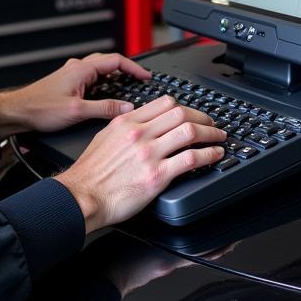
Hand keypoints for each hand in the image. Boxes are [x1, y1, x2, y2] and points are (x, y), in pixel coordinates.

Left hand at [0, 52, 149, 137]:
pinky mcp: (68, 82)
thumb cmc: (40, 109)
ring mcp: (72, 74)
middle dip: (127, 70)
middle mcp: (78, 67)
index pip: (116, 61)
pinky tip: (107, 94)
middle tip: (141, 80)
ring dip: (115, 76)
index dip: (134, 68)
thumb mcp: (77, 111)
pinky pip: (92, 77)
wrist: (17, 112)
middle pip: (109, 62)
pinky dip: (104, 82)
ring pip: (100, 69)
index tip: (146, 77)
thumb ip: (104, 109)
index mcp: (82, 69)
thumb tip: (126, 108)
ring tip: (128, 87)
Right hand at [55, 95, 227, 232]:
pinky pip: (191, 158)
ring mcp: (149, 153)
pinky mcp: (157, 175)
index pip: (165, 103)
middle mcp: (140, 133)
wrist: (81, 198)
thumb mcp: (104, 137)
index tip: (192, 113)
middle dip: (203, 117)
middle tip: (211, 124)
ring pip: (190, 132)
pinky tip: (215, 156)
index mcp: (127, 121)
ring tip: (218, 138)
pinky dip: (208, 154)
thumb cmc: (90, 173)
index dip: (184, 107)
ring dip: (210, 133)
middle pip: (181, 113)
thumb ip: (124, 126)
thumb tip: (141, 121)